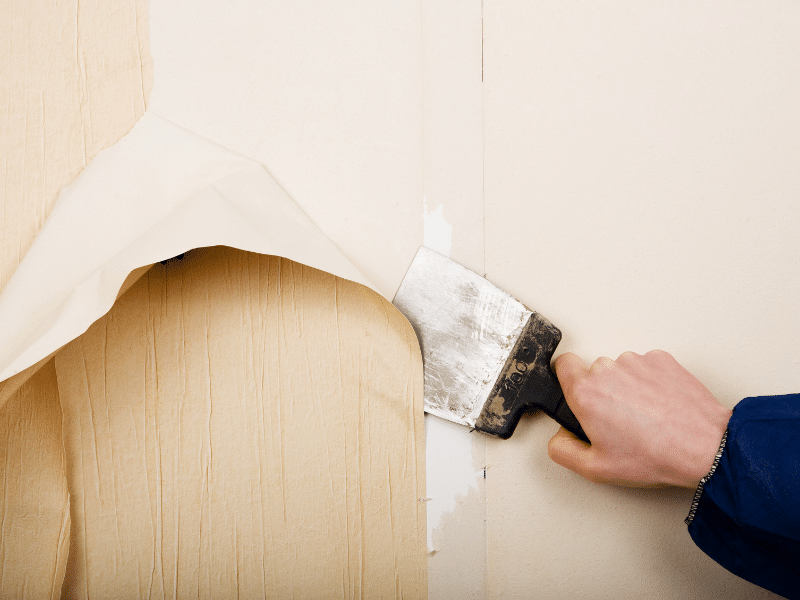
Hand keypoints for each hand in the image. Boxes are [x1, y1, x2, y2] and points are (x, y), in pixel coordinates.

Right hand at [549, 350, 732, 488]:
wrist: (705, 448)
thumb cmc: (656, 456)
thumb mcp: (596, 470)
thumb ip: (563, 451)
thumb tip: (559, 437)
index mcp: (586, 393)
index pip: (562, 365)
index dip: (567, 378)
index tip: (576, 392)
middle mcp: (607, 370)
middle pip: (594, 372)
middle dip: (602, 392)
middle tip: (619, 421)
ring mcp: (636, 361)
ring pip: (621, 369)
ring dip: (627, 386)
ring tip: (645, 416)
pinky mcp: (661, 360)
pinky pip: (646, 367)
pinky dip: (650, 382)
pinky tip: (660, 406)